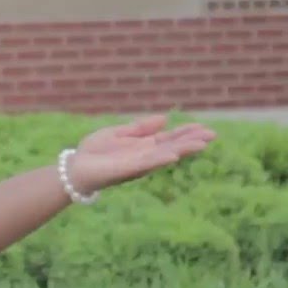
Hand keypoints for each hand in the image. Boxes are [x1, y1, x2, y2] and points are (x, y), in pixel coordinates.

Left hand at [66, 114, 215, 194]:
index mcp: (144, 146)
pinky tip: (173, 155)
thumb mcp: (118, 133)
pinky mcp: (126, 170)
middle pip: (173, 147)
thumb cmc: (94, 151)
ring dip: (182, 150)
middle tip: (213, 135)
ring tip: (201, 144)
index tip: (204, 127)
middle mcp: (145, 156)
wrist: (75, 167)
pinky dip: (159, 159)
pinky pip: (145, 164)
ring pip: (164, 155)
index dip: (186, 133)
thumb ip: (140, 127)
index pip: (170, 139)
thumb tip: (164, 118)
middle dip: (192, 141)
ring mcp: (137, 164)